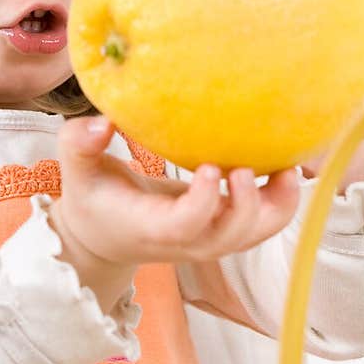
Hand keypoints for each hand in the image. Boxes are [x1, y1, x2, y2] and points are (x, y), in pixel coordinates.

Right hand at [53, 115, 300, 268]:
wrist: (103, 236)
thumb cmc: (92, 198)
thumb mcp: (77, 171)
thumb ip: (79, 144)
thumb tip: (103, 122)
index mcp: (150, 227)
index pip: (185, 226)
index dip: (204, 202)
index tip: (211, 167)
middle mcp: (185, 241)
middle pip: (228, 239)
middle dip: (248, 207)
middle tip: (248, 168)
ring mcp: (207, 240)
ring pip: (253, 236)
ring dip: (277, 206)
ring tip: (286, 167)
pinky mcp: (222, 230)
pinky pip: (260, 224)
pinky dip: (279, 201)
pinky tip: (283, 166)